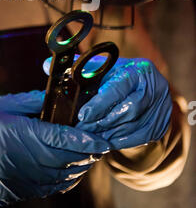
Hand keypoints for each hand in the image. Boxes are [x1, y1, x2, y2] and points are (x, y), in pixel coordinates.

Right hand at [0, 91, 111, 205]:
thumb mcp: (4, 105)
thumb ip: (32, 101)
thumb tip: (55, 99)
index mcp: (24, 136)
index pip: (63, 138)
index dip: (85, 139)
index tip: (101, 139)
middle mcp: (28, 161)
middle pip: (68, 159)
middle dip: (88, 152)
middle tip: (100, 143)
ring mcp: (25, 180)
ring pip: (64, 176)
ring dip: (79, 165)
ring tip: (88, 154)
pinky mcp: (22, 192)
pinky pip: (52, 187)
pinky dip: (66, 177)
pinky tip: (69, 167)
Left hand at [43, 56, 172, 149]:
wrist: (145, 90)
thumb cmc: (116, 78)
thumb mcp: (101, 69)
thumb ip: (76, 68)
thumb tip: (46, 65)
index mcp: (138, 69)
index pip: (119, 87)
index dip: (100, 103)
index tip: (82, 115)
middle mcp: (153, 87)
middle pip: (128, 109)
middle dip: (102, 121)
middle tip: (82, 130)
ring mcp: (160, 107)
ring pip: (133, 125)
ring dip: (109, 133)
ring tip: (90, 137)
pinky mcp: (159, 125)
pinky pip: (139, 138)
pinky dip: (120, 141)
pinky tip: (105, 142)